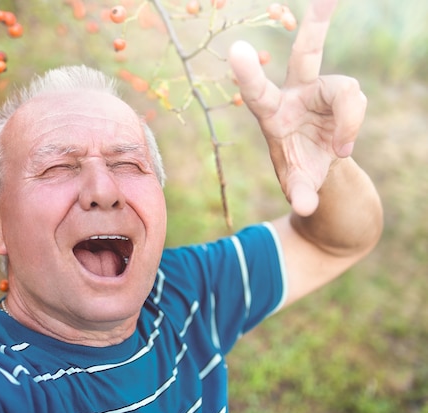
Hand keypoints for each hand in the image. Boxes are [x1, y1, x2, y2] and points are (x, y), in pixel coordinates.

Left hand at [228, 0, 366, 215]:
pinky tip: (343, 146)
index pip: (259, 92)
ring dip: (348, 121)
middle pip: (308, 53)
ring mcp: (323, 91)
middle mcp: (296, 94)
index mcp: (272, 114)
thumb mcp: (297, 185)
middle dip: (318, 22)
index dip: (249, 74)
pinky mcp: (344, 96)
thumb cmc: (299, 173)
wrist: (322, 169)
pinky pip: (358, 100)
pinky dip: (354, 125)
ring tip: (339, 150)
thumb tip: (305, 205)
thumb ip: (300, 194)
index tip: (238, 49)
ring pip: (347, 89)